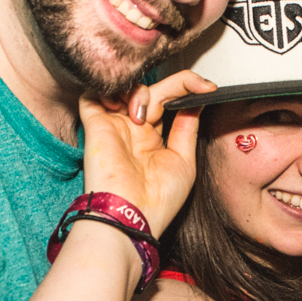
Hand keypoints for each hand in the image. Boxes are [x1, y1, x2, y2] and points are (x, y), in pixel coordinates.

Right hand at [80, 71, 214, 235]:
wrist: (132, 215)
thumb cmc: (158, 200)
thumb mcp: (184, 160)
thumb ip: (187, 127)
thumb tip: (198, 100)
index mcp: (154, 139)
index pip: (170, 101)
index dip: (187, 88)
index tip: (208, 88)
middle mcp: (134, 129)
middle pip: (153, 90)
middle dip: (175, 85)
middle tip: (193, 87)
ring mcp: (115, 126)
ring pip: (126, 87)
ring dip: (142, 90)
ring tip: (144, 113)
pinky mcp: (95, 125)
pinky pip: (93, 94)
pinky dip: (109, 89)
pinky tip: (123, 104)